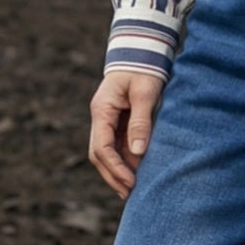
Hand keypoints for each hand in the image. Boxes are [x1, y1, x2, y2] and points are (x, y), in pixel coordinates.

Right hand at [88, 67, 165, 201]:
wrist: (143, 50)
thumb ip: (141, 122)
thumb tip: (138, 152)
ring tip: (133, 190)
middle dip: (112, 176)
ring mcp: (107, 119)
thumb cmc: (144, 68)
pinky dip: (125, 161)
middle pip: (98, 154)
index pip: (101, 147)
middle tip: (130, 195)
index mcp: (102, 109)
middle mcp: (100, 117)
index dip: (114, 168)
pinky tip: (137, 173)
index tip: (130, 183)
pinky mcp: (118, 121)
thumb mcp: (145, 92)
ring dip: (118, 171)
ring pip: (106, 152)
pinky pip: (117, 145)